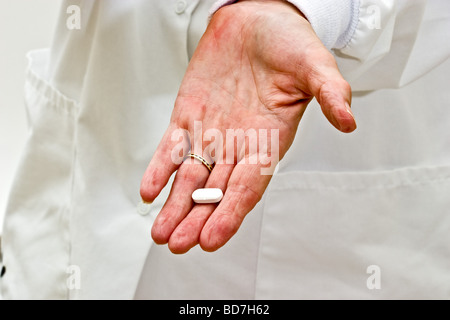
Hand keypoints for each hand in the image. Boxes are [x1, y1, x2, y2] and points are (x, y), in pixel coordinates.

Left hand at [140, 0, 355, 252]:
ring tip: (161, 231)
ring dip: (175, 204)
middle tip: (179, 243)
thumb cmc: (287, 44)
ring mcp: (211, 132)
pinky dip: (160, 168)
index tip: (212, 237)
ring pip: (190, 177)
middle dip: (196, 218)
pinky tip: (150, 189)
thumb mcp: (315, 65)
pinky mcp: (189, 116)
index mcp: (268, 140)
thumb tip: (348, 119)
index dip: (230, 212)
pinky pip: (171, 148)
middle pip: (215, 191)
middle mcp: (238, 144)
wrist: (257, 19)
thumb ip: (330, 93)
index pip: (247, 186)